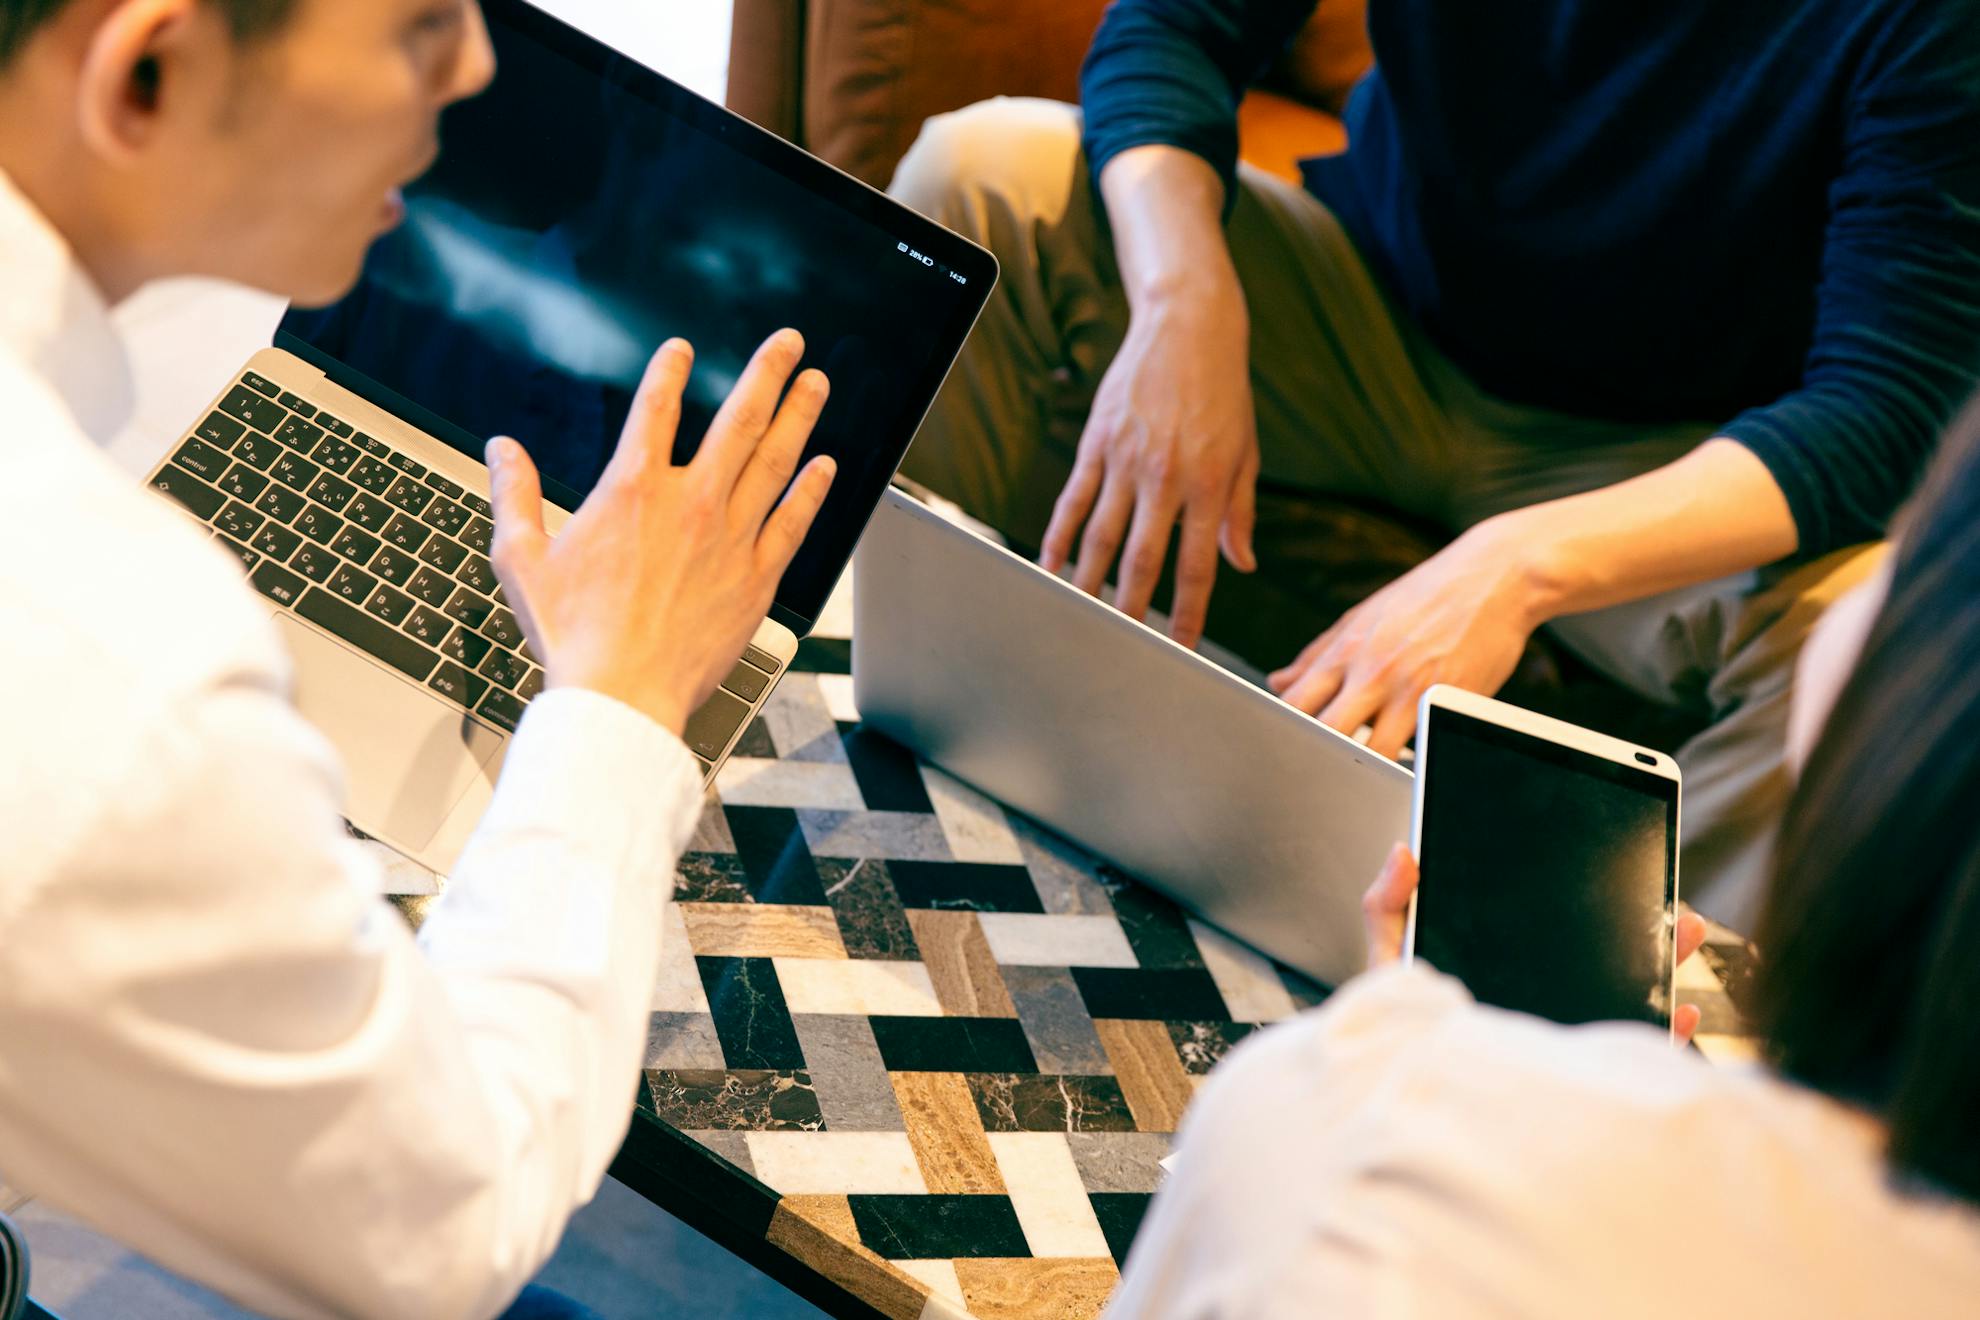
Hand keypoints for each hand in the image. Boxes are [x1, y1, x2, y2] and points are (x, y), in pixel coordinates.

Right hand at [484, 331, 836, 734]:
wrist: (621, 694)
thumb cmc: (571, 634)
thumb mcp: (522, 558)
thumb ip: (513, 495)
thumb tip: (501, 448)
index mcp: (632, 491)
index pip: (656, 410)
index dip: (670, 372)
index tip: (681, 349)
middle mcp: (690, 504)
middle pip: (738, 421)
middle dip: (766, 374)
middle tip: (789, 342)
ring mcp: (730, 539)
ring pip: (774, 462)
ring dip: (798, 417)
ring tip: (816, 383)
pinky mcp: (756, 578)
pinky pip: (792, 523)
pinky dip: (811, 491)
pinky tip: (826, 466)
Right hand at [1039, 288, 1259, 648]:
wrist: (1188, 326)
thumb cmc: (1224, 393)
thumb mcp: (1245, 453)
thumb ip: (1240, 513)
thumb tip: (1241, 565)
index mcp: (1208, 485)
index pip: (1196, 566)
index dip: (1188, 614)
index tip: (1183, 651)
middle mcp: (1164, 478)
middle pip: (1141, 561)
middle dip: (1132, 612)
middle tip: (1122, 650)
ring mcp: (1125, 461)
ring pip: (1100, 537)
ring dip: (1090, 585)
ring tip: (1081, 622)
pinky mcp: (1097, 444)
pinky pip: (1074, 501)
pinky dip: (1060, 539)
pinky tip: (1051, 568)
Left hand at [1270, 519, 1547, 758]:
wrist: (1496, 576)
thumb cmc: (1425, 597)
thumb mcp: (1362, 617)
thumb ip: (1317, 654)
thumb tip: (1278, 683)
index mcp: (1346, 650)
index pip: (1295, 705)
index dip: (1282, 730)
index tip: (1283, 744)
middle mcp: (1375, 672)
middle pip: (1327, 734)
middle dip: (1319, 755)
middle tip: (1319, 768)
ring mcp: (1414, 690)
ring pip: (1375, 752)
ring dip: (1368, 764)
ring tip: (1366, 766)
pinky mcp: (1451, 704)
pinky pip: (1423, 746)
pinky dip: (1411, 757)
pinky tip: (1408, 754)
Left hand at [1362, 845, 1709, 1044]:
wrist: (1404, 1104)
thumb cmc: (1396, 1033)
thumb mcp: (1388, 963)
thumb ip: (1389, 906)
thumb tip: (1405, 851)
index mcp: (1505, 958)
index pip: (1551, 917)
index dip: (1587, 888)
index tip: (1616, 854)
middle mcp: (1542, 990)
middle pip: (1604, 947)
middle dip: (1642, 919)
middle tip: (1666, 897)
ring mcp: (1565, 1030)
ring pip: (1631, 989)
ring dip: (1666, 960)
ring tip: (1682, 931)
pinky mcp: (1581, 1074)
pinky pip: (1632, 1052)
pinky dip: (1665, 1031)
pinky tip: (1680, 1010)